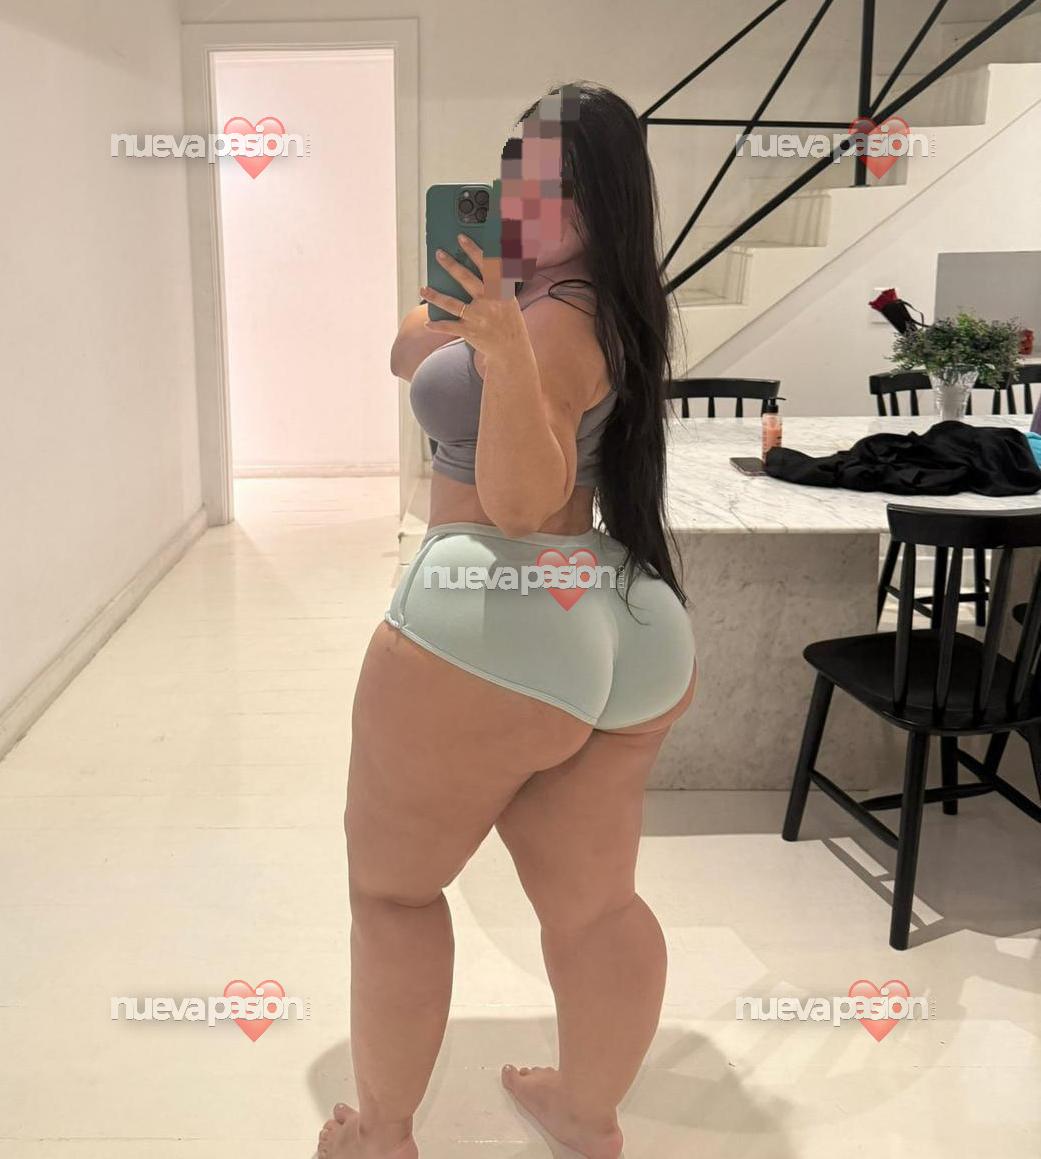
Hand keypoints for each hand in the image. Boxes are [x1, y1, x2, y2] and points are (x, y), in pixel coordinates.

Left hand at [421, 235, 526, 361]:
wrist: (512, 350)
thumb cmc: (507, 320)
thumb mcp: (507, 299)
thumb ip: (494, 284)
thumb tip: (470, 266)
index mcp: (500, 290)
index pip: (487, 265)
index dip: (474, 250)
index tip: (461, 238)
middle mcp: (489, 301)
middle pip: (466, 279)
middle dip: (451, 265)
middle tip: (439, 254)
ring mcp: (479, 317)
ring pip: (452, 304)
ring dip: (435, 296)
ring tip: (423, 289)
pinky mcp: (471, 331)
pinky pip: (450, 327)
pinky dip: (438, 325)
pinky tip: (428, 323)